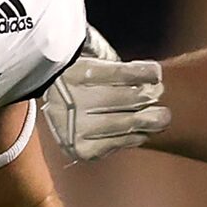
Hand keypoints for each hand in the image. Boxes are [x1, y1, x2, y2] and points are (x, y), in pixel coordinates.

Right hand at [42, 26, 169, 161]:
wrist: (44, 109)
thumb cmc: (76, 77)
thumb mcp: (87, 57)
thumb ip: (109, 58)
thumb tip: (146, 73)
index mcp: (74, 73)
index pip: (119, 73)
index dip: (143, 73)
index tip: (156, 73)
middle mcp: (72, 101)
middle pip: (124, 99)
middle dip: (147, 96)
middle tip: (158, 94)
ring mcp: (74, 128)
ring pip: (122, 124)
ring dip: (147, 121)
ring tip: (162, 117)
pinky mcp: (79, 149)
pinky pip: (114, 144)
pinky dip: (131, 139)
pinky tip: (140, 133)